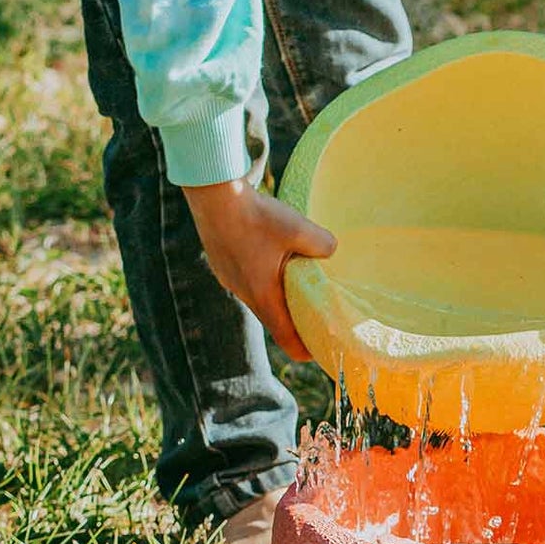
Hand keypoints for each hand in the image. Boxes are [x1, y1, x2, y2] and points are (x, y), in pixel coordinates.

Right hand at [182, 178, 334, 361]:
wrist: (212, 193)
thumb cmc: (255, 215)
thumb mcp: (298, 228)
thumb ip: (322, 244)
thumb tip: (332, 250)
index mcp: (263, 296)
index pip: (285, 338)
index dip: (304, 349)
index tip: (319, 350)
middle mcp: (243, 293)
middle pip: (274, 318)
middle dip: (295, 319)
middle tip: (316, 312)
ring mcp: (229, 279)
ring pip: (259, 296)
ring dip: (278, 294)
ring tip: (297, 279)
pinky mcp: (222, 264)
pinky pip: (247, 279)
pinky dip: (263, 277)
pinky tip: (271, 255)